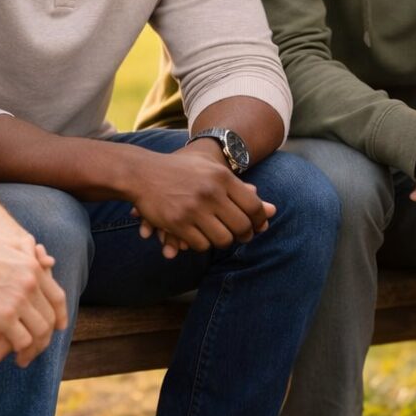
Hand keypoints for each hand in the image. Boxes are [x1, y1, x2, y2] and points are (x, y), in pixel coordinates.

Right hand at [0, 225, 67, 366]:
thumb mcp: (5, 245)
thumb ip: (28, 252)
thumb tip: (49, 260)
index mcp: (33, 268)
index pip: (58, 298)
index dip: (60, 315)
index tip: (58, 327)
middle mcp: (31, 284)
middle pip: (49, 319)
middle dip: (44, 338)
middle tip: (34, 349)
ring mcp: (18, 301)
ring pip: (39, 333)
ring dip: (32, 350)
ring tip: (21, 359)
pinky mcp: (2, 317)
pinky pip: (22, 341)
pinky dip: (17, 351)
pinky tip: (5, 355)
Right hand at [111, 140, 274, 256]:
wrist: (143, 173)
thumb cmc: (184, 171)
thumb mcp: (213, 171)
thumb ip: (243, 190)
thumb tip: (272, 211)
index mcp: (222, 177)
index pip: (254, 207)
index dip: (260, 221)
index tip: (258, 226)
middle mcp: (211, 192)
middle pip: (241, 226)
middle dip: (245, 235)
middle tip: (242, 236)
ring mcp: (193, 208)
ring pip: (223, 239)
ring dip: (224, 241)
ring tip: (223, 237)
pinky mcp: (177, 223)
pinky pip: (201, 245)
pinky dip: (203, 245)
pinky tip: (201, 237)